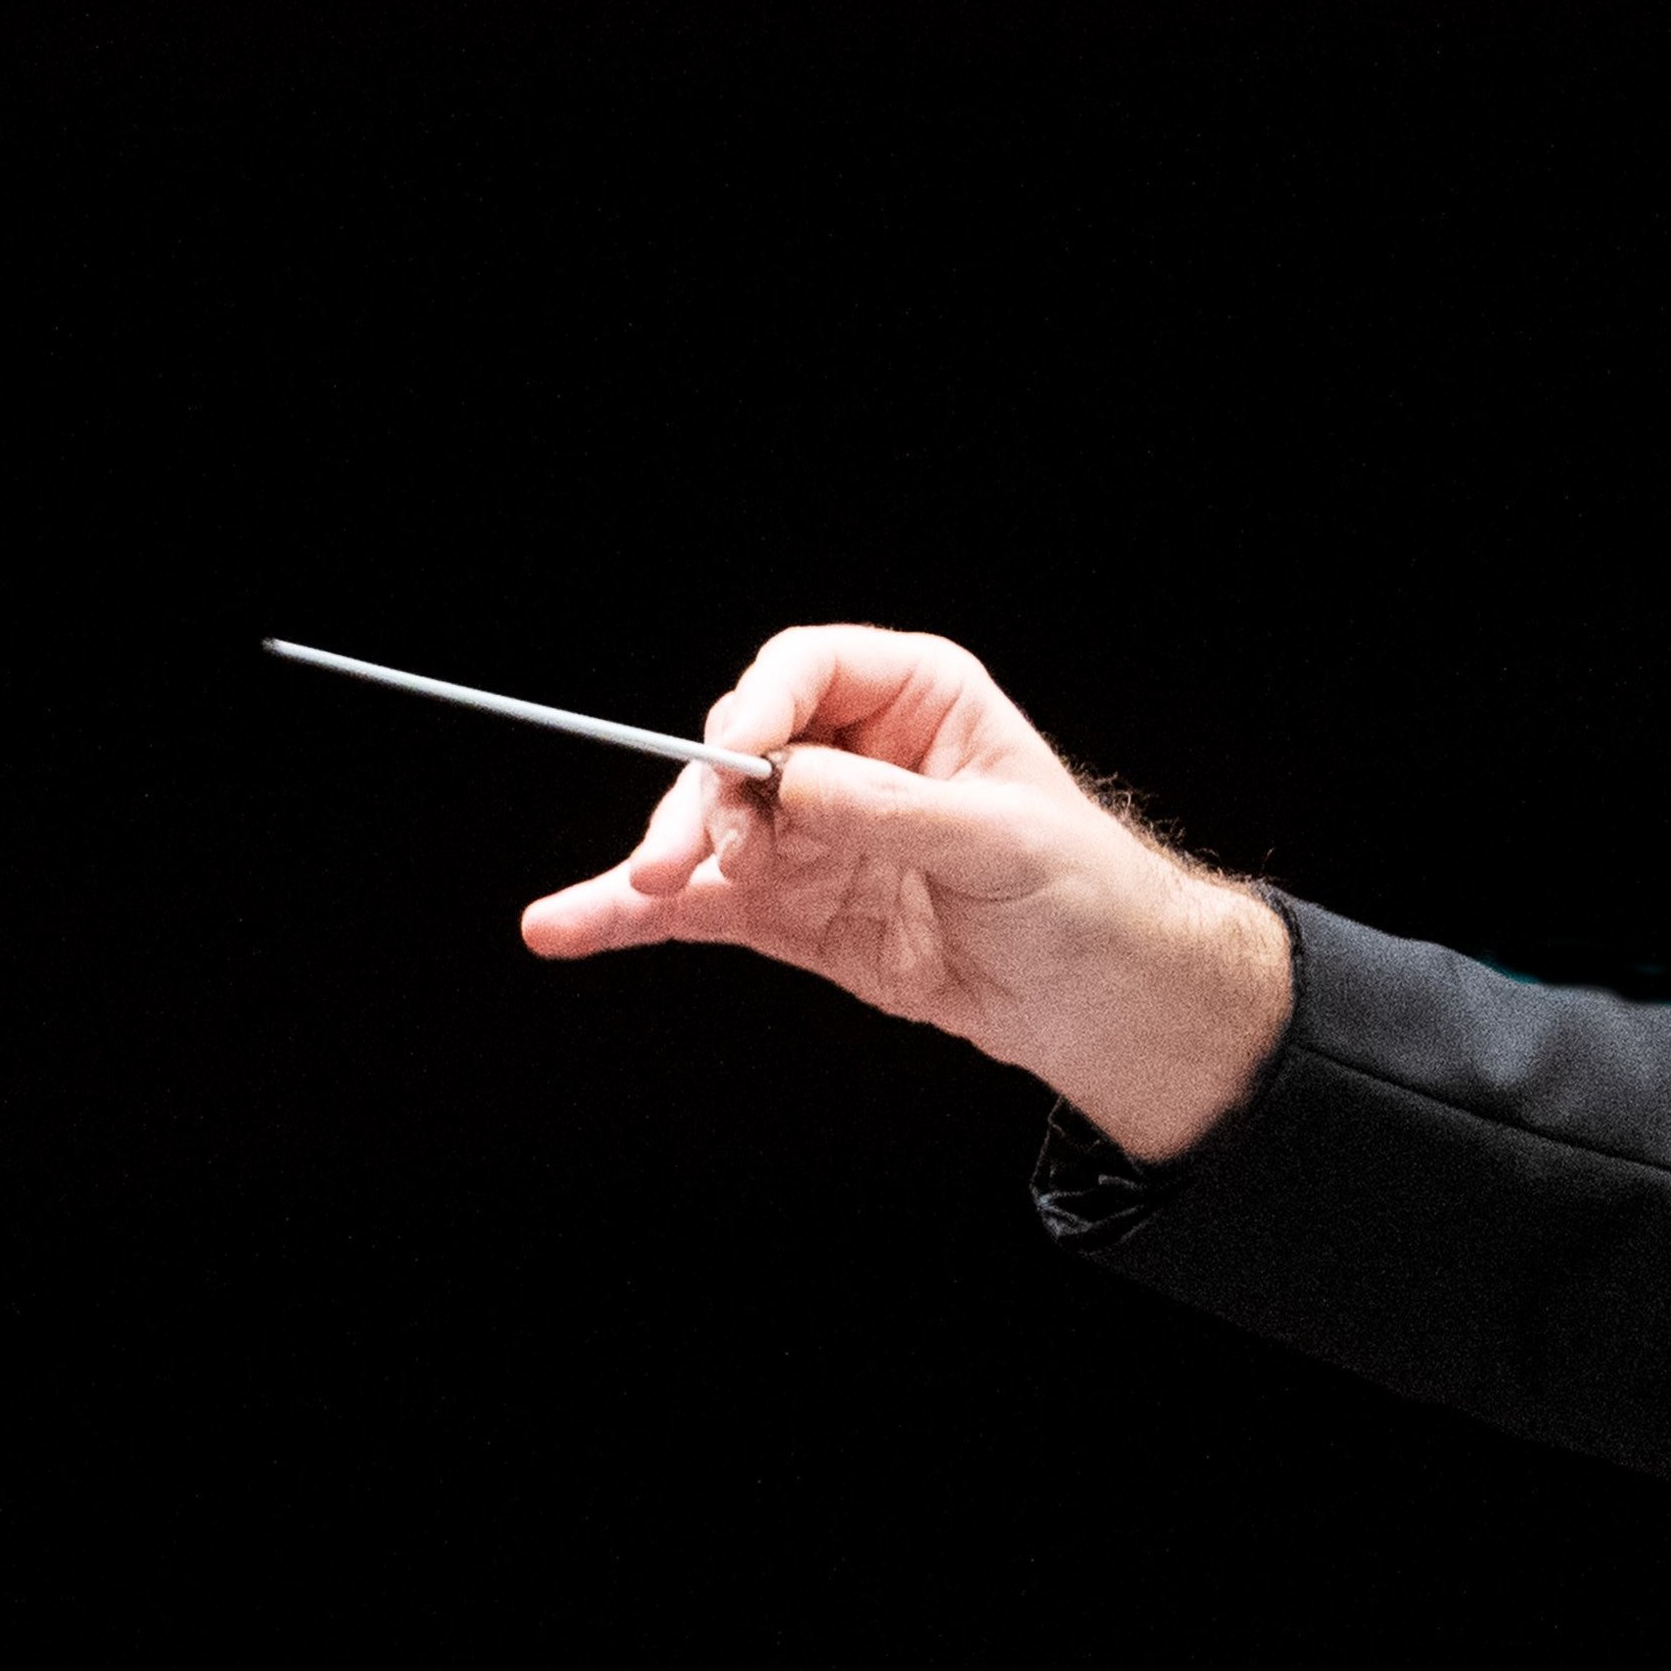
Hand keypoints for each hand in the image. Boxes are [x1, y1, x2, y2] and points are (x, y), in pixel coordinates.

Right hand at [518, 625, 1297, 1159]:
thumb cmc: (1081, 892)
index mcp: (915, 698)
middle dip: (706, 802)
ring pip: (708, 830)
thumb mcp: (999, 839)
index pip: (808, 670)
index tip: (732, 754)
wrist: (1099, 1000)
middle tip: (688, 863)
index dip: (759, 704)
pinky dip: (636, 919)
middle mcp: (850, 755)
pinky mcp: (792, 910)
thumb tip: (785, 782)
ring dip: (661, 863)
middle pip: (740, 751)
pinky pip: (703, 908)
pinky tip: (570, 926)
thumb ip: (886, 810)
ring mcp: (813, 835)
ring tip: (634, 896)